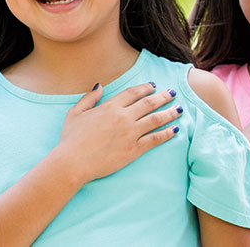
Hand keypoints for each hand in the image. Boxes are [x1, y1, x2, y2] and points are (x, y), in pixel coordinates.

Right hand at [53, 82, 182, 182]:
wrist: (73, 162)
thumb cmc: (70, 139)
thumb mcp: (75, 113)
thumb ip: (89, 98)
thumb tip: (100, 86)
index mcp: (109, 107)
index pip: (132, 93)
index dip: (144, 88)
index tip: (153, 86)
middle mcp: (123, 117)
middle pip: (148, 103)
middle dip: (162, 97)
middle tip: (172, 93)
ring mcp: (130, 133)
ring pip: (155, 119)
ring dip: (169, 112)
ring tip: (179, 109)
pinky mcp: (134, 150)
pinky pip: (155, 139)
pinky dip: (167, 133)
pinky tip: (175, 129)